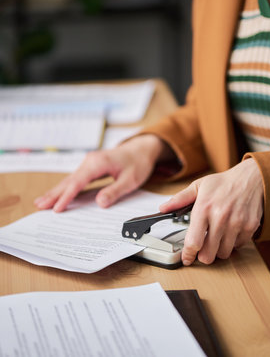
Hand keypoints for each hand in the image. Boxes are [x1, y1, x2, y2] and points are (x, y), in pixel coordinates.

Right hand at [34, 134, 170, 212]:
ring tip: (41, 202)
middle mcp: (90, 161)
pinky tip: (57, 195)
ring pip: (70, 179)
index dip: (67, 196)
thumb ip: (115, 191)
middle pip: (69, 180)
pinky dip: (65, 187)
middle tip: (39, 206)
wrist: (141, 148)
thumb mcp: (131, 180)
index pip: (79, 182)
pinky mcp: (90, 166)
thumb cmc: (138, 162)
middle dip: (54, 194)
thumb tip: (100, 203)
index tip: (57, 208)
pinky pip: (75, 178)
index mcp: (99, 163)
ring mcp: (89, 163)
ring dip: (56, 191)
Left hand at [160, 159, 263, 264]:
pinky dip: (232, 243)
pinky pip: (238, 246)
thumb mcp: (199, 186)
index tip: (186, 258)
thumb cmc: (223, 183)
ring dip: (218, 249)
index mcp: (204, 207)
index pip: (193, 241)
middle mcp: (221, 217)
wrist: (251, 178)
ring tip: (217, 236)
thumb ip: (180, 199)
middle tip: (202, 248)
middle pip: (208, 254)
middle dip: (203, 255)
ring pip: (223, 253)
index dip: (188, 254)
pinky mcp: (250, 227)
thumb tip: (163, 208)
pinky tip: (230, 231)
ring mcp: (237, 223)